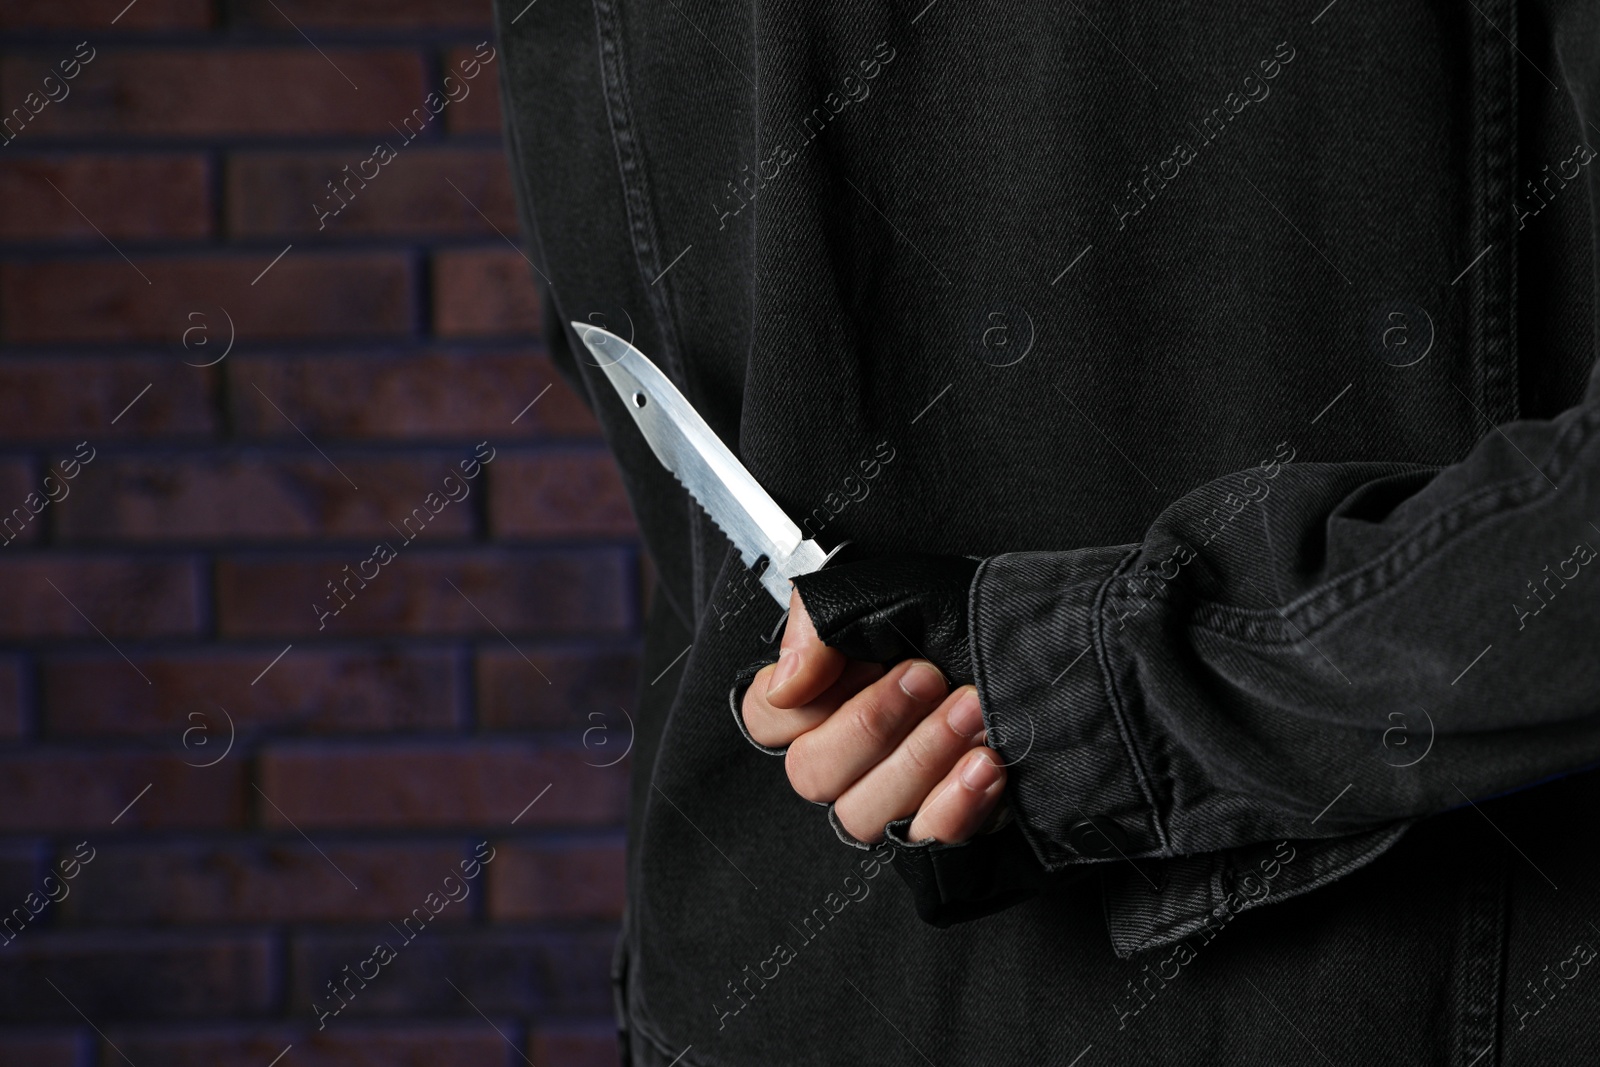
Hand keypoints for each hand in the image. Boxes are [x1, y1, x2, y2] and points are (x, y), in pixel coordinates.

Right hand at [740, 586, 1007, 843]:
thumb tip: (785, 686)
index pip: (769, 718)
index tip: (864, 663)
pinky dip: (952, 808)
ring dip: (922, 759)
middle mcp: (845, 755)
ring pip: (861, 814)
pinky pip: (922, 843)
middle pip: (812, 773)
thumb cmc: (963, 618)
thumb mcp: (887, 593)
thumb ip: (818, 625)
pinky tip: (984, 769)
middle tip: (930, 678)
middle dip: (874, 723)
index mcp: (822, 696)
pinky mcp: (936, 829)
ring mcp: (887, 798)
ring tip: (973, 714)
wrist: (1047, 645)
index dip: (806, 700)